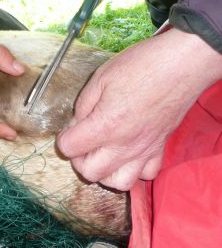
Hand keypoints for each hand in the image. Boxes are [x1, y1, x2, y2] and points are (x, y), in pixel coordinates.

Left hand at [56, 28, 221, 190]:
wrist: (182, 64)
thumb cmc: (141, 66)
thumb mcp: (101, 78)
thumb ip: (83, 105)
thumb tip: (77, 123)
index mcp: (104, 126)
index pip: (69, 148)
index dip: (64, 138)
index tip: (70, 129)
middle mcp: (123, 145)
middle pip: (89, 172)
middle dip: (79, 160)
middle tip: (84, 142)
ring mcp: (143, 150)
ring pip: (118, 182)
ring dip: (105, 172)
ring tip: (104, 154)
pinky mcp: (160, 149)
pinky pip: (146, 174)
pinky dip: (135, 169)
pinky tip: (129, 153)